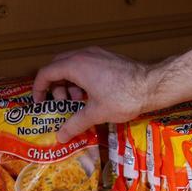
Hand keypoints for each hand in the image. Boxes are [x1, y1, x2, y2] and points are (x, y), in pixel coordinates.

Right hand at [33, 47, 153, 142]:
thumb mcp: (96, 113)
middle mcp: (84, 55)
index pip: (46, 72)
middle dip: (55, 86)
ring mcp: (97, 54)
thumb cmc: (123, 97)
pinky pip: (86, 65)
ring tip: (79, 101)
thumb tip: (61, 136)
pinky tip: (93, 96)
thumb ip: (75, 124)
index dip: (38, 88)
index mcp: (76, 65)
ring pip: (72, 65)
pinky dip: (82, 79)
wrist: (153, 85)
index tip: (40, 103)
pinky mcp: (108, 57)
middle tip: (62, 103)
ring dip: (70, 83)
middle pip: (58, 66)